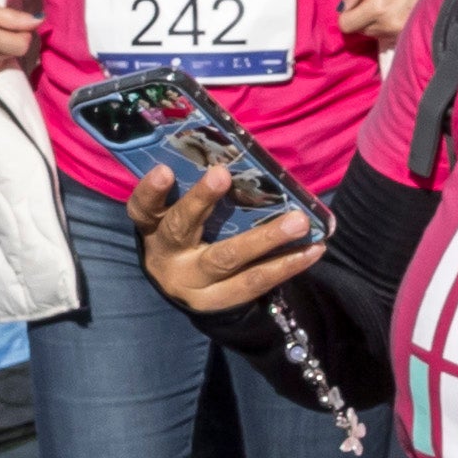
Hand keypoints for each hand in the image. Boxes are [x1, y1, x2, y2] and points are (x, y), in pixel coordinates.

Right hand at [123, 159, 319, 314]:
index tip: (164, 170)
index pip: (143, 209)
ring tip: (298, 221)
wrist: (192, 291)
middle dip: (201, 201)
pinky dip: (288, 264)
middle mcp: (168, 257)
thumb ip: (199, 194)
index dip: (151, 191)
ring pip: (226, 259)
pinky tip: (314, 248)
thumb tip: (234, 155)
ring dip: (265, 238)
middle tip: (222, 174)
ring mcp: (193, 284)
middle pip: (180, 229)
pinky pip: (256, 282)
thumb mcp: (182, 216)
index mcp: (154, 229)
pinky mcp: (220, 302)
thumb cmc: (192, 236)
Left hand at [337, 0, 420, 47]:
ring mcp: (401, 31)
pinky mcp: (408, 34)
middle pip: (360, 30)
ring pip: (374, 33)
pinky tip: (396, 12)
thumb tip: (342, 8)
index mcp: (378, 7)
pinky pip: (387, 35)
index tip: (359, 1)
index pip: (347, 25)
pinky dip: (388, 25)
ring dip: (376, 21)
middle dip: (363, 16)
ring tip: (389, 3)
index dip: (348, 13)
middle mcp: (389, 24)